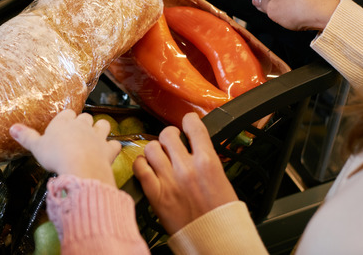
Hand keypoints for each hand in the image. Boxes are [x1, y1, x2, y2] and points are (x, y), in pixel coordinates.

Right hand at [10, 110, 121, 185]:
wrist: (80, 167)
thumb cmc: (55, 155)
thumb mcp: (36, 147)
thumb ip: (26, 136)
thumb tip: (12, 128)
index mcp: (64, 122)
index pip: (66, 113)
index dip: (65, 119)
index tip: (62, 126)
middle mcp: (82, 125)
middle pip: (85, 117)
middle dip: (83, 123)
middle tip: (76, 134)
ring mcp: (97, 136)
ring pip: (103, 124)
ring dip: (100, 129)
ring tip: (95, 136)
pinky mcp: (108, 149)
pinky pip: (114, 144)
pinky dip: (112, 147)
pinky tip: (109, 151)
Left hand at [133, 112, 237, 234]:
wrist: (215, 240)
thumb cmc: (221, 215)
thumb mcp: (222, 180)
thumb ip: (207, 162)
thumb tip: (198, 149)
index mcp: (207, 162)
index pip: (194, 127)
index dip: (189, 121)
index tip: (187, 122)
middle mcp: (186, 167)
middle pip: (168, 134)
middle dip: (169, 135)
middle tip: (171, 142)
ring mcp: (169, 180)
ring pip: (151, 148)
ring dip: (155, 150)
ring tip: (159, 156)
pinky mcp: (155, 194)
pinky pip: (140, 168)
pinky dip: (141, 164)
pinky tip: (146, 167)